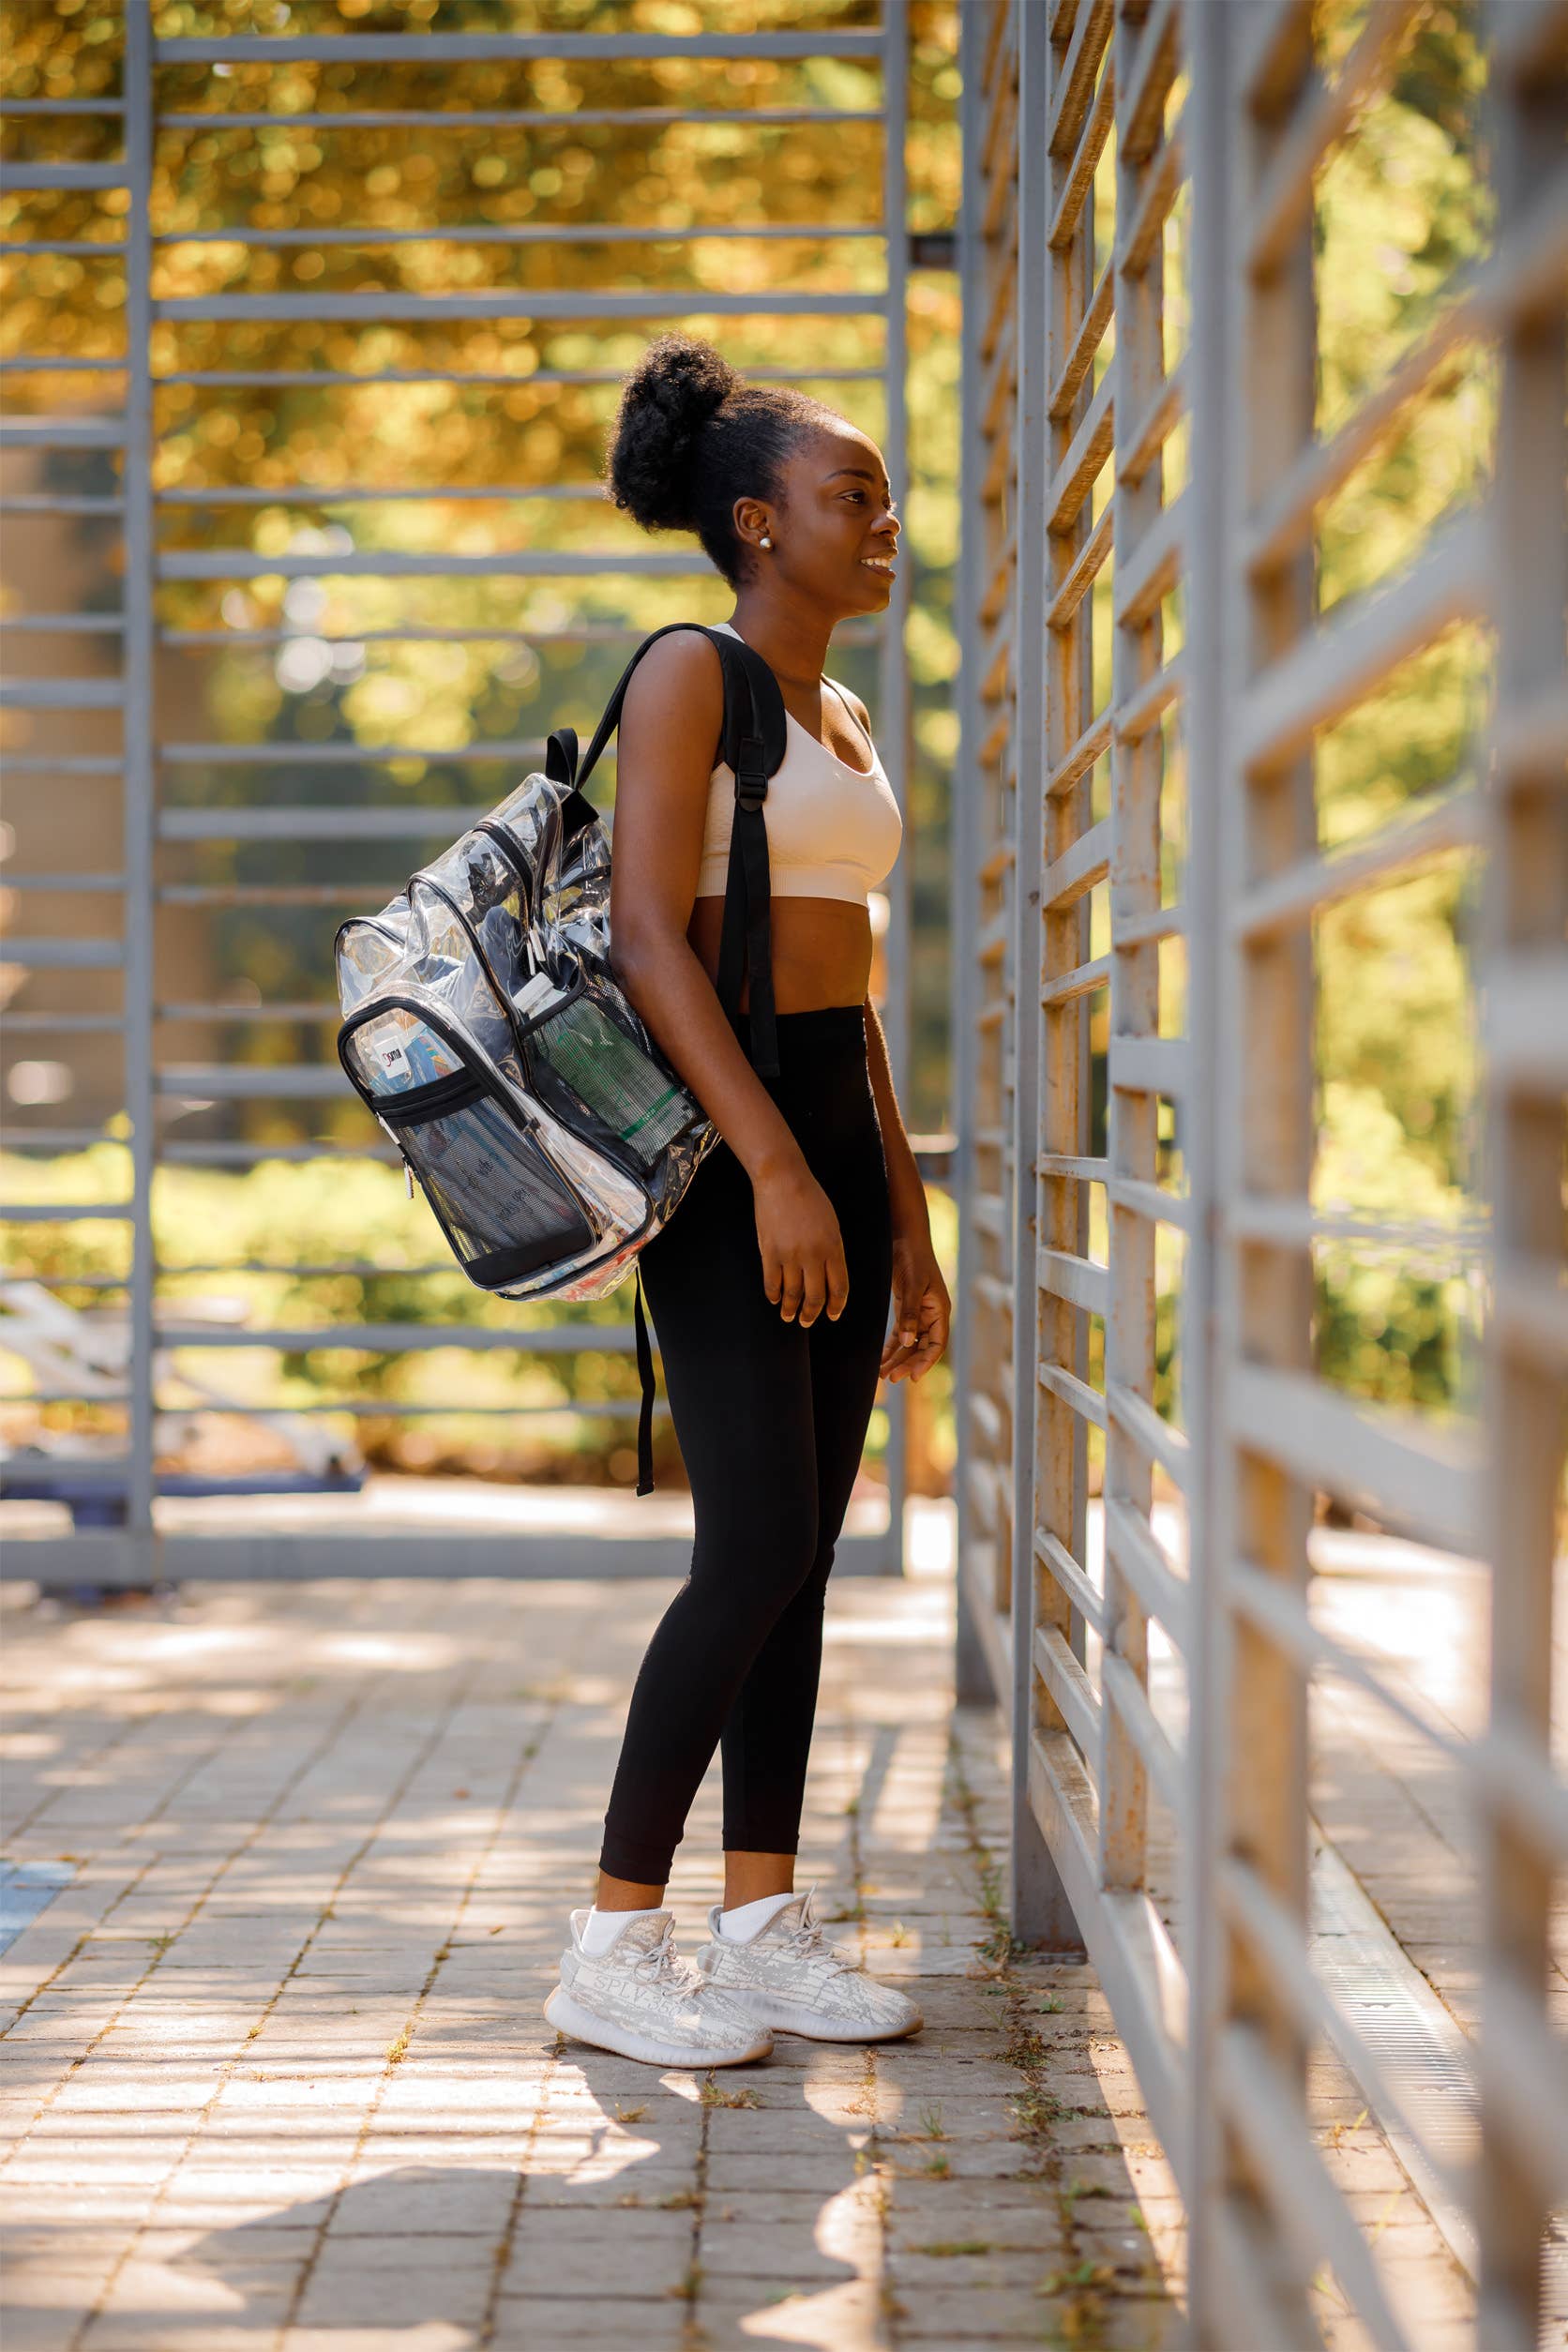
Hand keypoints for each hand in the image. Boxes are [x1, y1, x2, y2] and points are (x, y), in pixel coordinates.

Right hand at [753, 1161, 849, 1328]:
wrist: (782, 1179)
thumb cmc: (810, 1197)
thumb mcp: (832, 1224)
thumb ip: (833, 1250)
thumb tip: (829, 1276)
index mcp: (834, 1247)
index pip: (839, 1287)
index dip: (836, 1306)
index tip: (833, 1315)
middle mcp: (813, 1255)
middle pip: (815, 1296)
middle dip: (812, 1314)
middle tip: (807, 1322)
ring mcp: (790, 1255)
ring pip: (792, 1294)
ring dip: (791, 1309)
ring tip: (788, 1316)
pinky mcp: (769, 1252)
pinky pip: (771, 1283)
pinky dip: (773, 1295)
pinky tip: (774, 1299)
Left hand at [880, 1229, 950, 1382]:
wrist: (904, 1236)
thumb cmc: (913, 1257)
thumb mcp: (913, 1285)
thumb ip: (910, 1314)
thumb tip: (907, 1343)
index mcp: (940, 1310)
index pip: (937, 1344)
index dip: (926, 1362)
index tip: (912, 1377)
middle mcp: (932, 1314)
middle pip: (922, 1348)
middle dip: (907, 1364)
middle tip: (890, 1379)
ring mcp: (919, 1312)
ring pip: (909, 1343)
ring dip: (897, 1359)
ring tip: (882, 1375)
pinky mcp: (905, 1307)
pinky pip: (900, 1333)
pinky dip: (891, 1347)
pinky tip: (881, 1359)